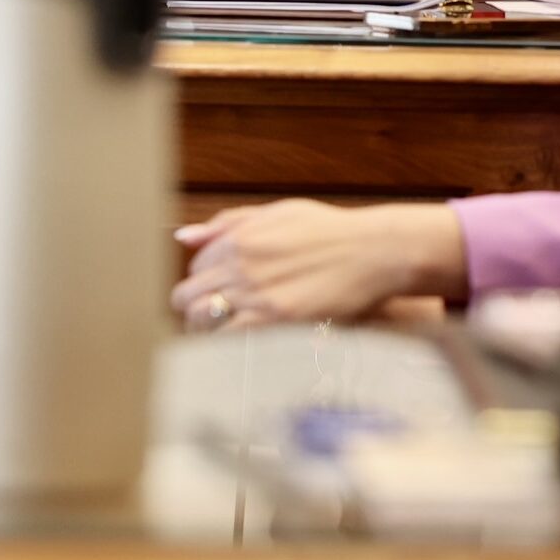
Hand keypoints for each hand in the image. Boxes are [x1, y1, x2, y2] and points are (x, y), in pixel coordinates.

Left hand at [171, 199, 467, 329]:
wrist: (376, 251)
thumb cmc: (332, 231)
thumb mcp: (280, 213)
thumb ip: (230, 223)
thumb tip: (183, 236)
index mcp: (240, 237)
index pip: (194, 267)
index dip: (205, 281)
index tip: (223, 291)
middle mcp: (242, 265)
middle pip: (187, 299)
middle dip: (197, 310)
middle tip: (220, 318)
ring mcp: (258, 295)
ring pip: (202, 324)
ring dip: (209, 332)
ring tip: (232, 333)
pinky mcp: (278, 321)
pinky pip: (230, 342)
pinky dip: (231, 346)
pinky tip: (248, 343)